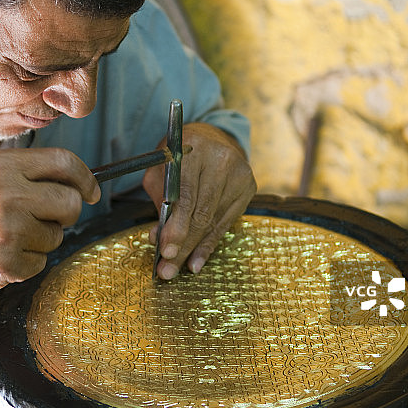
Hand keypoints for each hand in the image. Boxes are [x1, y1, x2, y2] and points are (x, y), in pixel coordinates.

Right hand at [0, 148, 99, 287]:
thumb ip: (29, 172)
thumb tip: (78, 183)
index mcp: (4, 166)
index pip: (64, 163)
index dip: (85, 177)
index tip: (92, 190)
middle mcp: (9, 196)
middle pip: (70, 203)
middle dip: (67, 212)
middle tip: (50, 216)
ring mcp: (8, 232)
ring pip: (56, 236)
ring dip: (43, 238)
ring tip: (12, 234)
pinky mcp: (7, 264)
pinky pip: (41, 263)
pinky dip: (27, 261)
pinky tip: (3, 251)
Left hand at [143, 123, 255, 278]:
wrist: (210, 138)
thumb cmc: (178, 157)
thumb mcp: (160, 169)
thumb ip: (159, 199)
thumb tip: (159, 238)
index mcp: (194, 148)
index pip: (186, 195)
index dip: (176, 227)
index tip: (164, 251)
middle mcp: (221, 159)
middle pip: (201, 212)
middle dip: (183, 244)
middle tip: (167, 269)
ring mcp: (239, 173)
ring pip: (213, 221)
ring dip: (193, 249)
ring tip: (177, 268)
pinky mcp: (249, 186)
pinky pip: (225, 222)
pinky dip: (209, 244)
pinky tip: (197, 260)